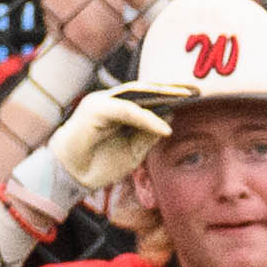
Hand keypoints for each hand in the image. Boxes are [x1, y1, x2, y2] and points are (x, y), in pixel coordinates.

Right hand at [43, 81, 185, 196]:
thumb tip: (170, 119)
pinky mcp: (96, 109)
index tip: (194, 95)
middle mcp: (110, 101)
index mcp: (119, 109)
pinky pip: (126, 110)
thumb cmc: (98, 165)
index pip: (147, 97)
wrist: (70, 177)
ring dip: (162, 96)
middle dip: (171, 89)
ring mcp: (102, 102)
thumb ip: (148, 136)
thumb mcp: (132, 153)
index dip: (170, 94)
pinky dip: (146, 118)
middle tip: (196, 91)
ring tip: (185, 100)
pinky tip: (163, 127)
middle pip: (145, 90)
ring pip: (137, 95)